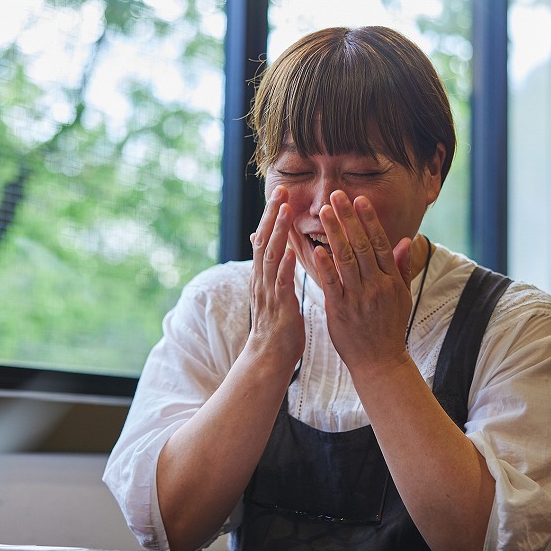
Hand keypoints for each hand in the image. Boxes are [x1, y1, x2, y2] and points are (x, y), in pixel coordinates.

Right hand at [247, 186, 304, 372]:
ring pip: (270, 256)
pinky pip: (280, 282)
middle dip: (272, 215)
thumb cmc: (277, 326)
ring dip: (278, 232)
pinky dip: (284, 265)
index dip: (272, 216)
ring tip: (285, 210)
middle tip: (280, 191)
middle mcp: (261, 280)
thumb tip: (260, 241)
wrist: (268, 359)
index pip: (264, 239)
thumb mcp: (271, 292)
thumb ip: (269, 267)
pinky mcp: (279, 307)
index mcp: (262, 276)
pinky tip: (289, 250)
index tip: (281, 193)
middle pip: (263, 241)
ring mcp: (268, 293)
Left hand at [314, 190, 414, 374]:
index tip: (359, 200)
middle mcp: (376, 285)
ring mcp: (358, 297)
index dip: (369, 220)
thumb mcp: (402, 297)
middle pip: (362, 245)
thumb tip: (406, 241)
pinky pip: (332, 284)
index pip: (381, 243)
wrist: (380, 361)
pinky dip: (325, 266)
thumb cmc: (389, 327)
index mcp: (391, 280)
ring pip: (346, 260)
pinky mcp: (341, 310)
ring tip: (323, 212)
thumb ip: (401, 267)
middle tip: (336, 195)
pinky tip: (316, 248)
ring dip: (334, 234)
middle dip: (348, 219)